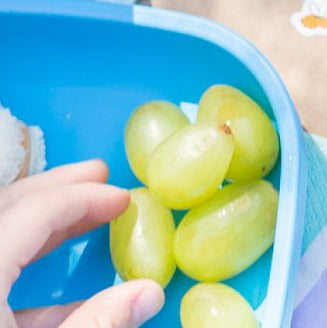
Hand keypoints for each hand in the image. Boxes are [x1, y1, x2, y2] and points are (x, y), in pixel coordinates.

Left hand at [1, 161, 162, 327]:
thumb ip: (95, 322)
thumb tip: (150, 293)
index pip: (36, 211)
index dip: (84, 199)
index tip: (123, 201)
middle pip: (10, 207)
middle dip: (57, 188)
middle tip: (101, 175)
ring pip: (2, 232)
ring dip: (41, 222)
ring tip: (86, 215)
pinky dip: (24, 266)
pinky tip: (63, 294)